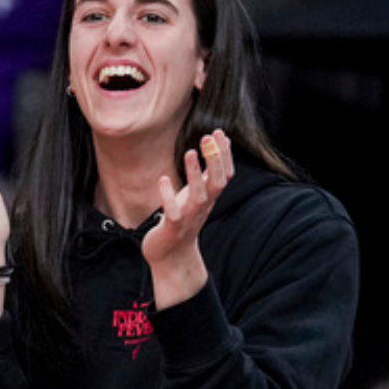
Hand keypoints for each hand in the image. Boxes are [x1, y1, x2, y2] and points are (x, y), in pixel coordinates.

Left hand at [142, 130, 233, 308]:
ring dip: (194, 175)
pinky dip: (169, 197)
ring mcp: (189, 218)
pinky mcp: (172, 228)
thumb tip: (212, 148)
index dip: (225, 156)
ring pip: (198, 197)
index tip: (220, 133)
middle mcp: (202, 207)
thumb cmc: (181, 221)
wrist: (171, 256)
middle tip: (209, 136)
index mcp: (209, 198)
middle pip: (216, 183)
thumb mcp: (195, 196)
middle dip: (215, 161)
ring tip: (190, 152)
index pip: (225, 175)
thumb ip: (203, 176)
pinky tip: (163, 179)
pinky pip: (173, 213)